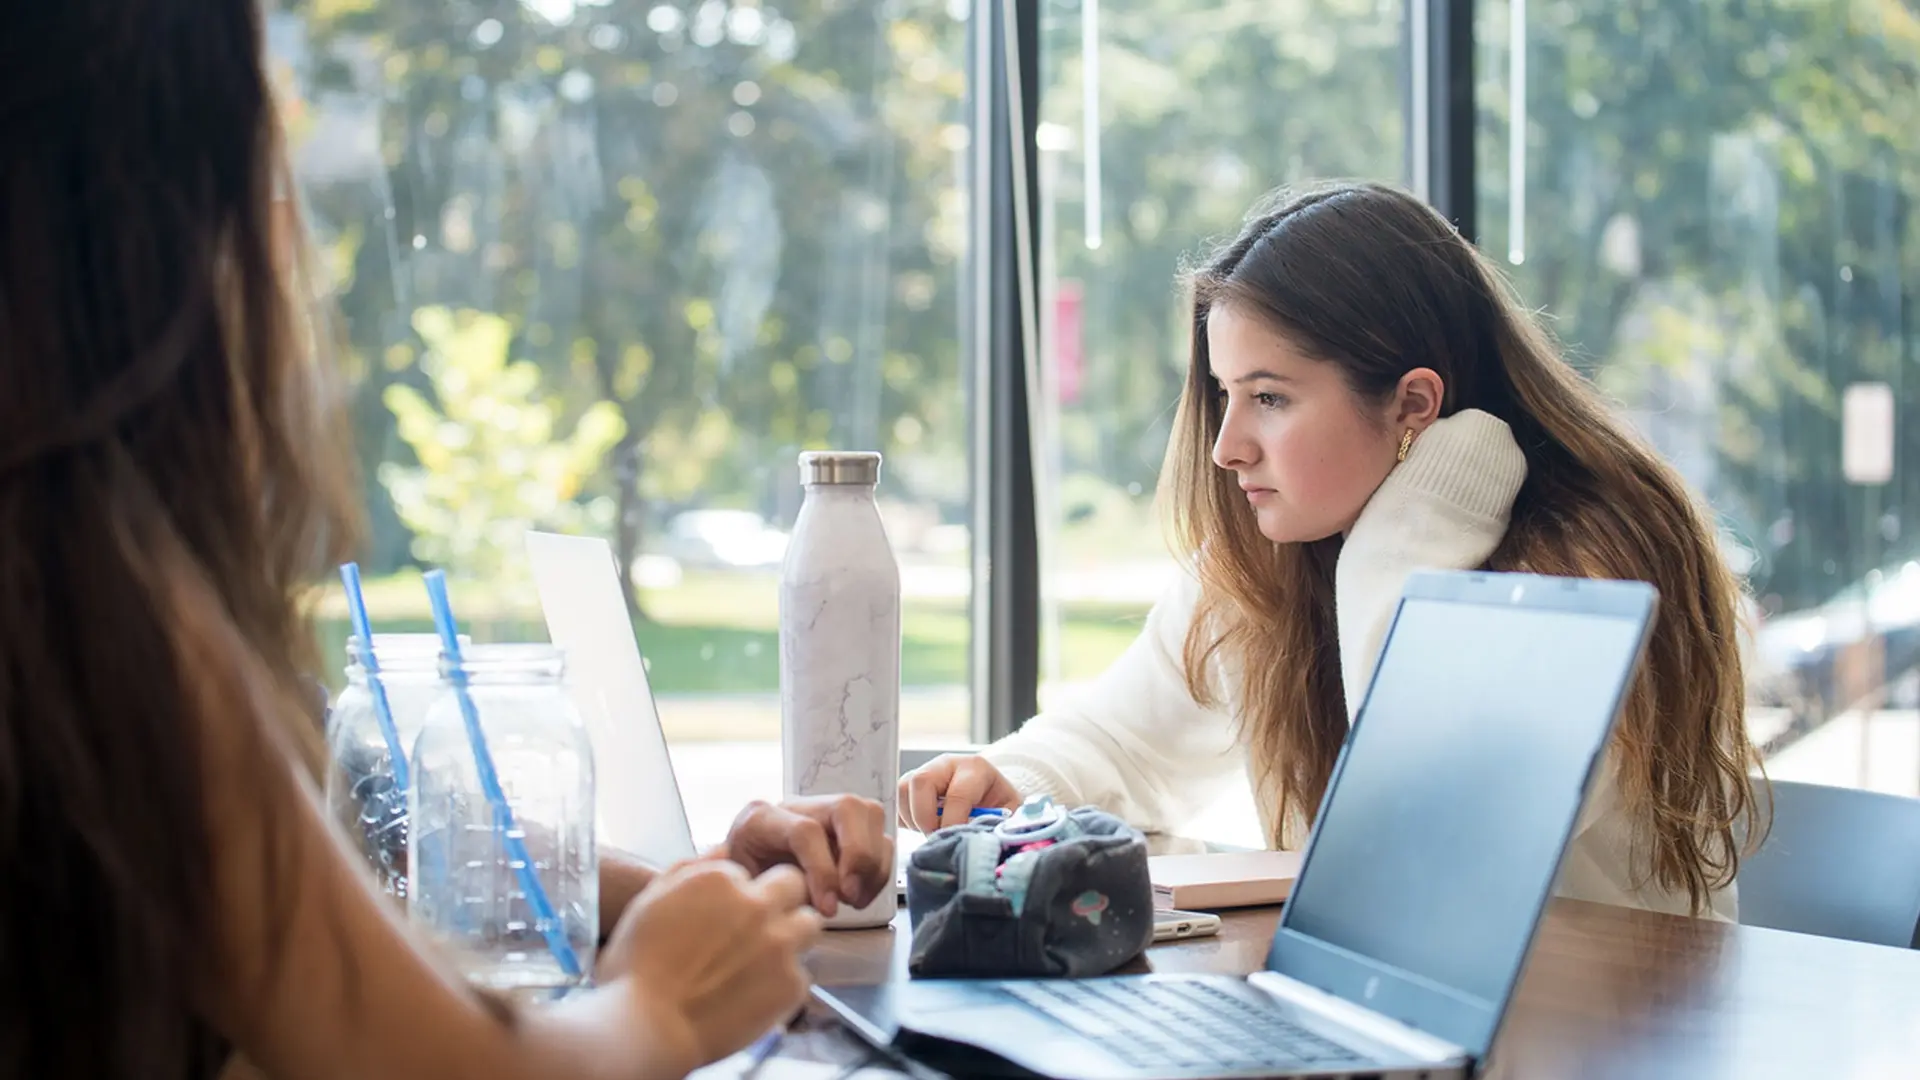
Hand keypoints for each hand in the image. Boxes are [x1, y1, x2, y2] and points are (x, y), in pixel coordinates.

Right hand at [599, 861, 822, 1071]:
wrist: (647, 1029)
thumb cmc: (637, 969)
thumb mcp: (650, 902)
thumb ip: (689, 868)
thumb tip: (721, 848)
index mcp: (721, 879)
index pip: (752, 872)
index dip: (740, 894)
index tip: (727, 916)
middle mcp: (757, 905)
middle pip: (793, 886)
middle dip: (781, 901)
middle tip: (759, 928)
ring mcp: (779, 944)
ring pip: (809, 925)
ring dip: (792, 937)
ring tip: (762, 961)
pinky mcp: (791, 985)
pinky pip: (801, 975)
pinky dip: (782, 983)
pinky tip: (753, 995)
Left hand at [722, 796, 890, 916]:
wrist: (741, 875)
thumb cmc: (743, 886)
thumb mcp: (746, 890)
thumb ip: (780, 891)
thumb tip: (821, 901)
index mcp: (762, 819)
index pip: (806, 831)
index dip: (822, 871)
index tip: (827, 908)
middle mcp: (798, 806)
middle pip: (847, 807)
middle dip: (859, 855)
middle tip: (850, 895)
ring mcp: (826, 810)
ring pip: (871, 814)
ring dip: (873, 864)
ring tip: (854, 899)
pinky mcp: (848, 826)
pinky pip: (881, 836)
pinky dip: (878, 869)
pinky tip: (859, 893)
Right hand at [898, 754, 1021, 834]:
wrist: (993, 797)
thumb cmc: (1001, 806)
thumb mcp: (1008, 815)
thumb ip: (994, 825)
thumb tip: (972, 842)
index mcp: (975, 769)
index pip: (956, 794)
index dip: (952, 823)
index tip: (954, 842)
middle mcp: (946, 765)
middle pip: (920, 781)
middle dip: (925, 818)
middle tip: (936, 838)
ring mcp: (926, 772)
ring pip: (903, 790)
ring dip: (912, 819)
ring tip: (932, 833)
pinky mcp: (912, 785)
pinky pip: (896, 802)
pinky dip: (905, 821)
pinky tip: (923, 828)